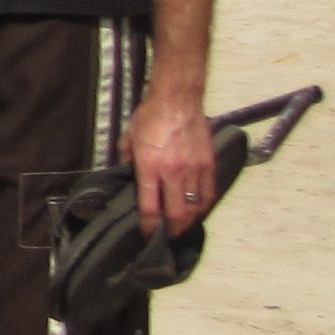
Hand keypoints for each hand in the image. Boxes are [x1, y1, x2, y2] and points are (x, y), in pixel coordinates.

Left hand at [131, 88, 216, 237]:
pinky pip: (208, 193)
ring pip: (195, 207)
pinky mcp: (208, 163)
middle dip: (171, 230)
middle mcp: (173, 172)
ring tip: (181, 226)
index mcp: (150, 167)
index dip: (149, 227)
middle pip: (176, 214)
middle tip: (166, 236)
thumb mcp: (129, 138)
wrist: (177, 98)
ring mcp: (194, 169)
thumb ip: (127, 160)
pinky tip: (196, 209)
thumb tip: (126, 176)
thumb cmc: (151, 115)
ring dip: (188, 221)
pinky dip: (203, 205)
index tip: (147, 235)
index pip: (150, 208)